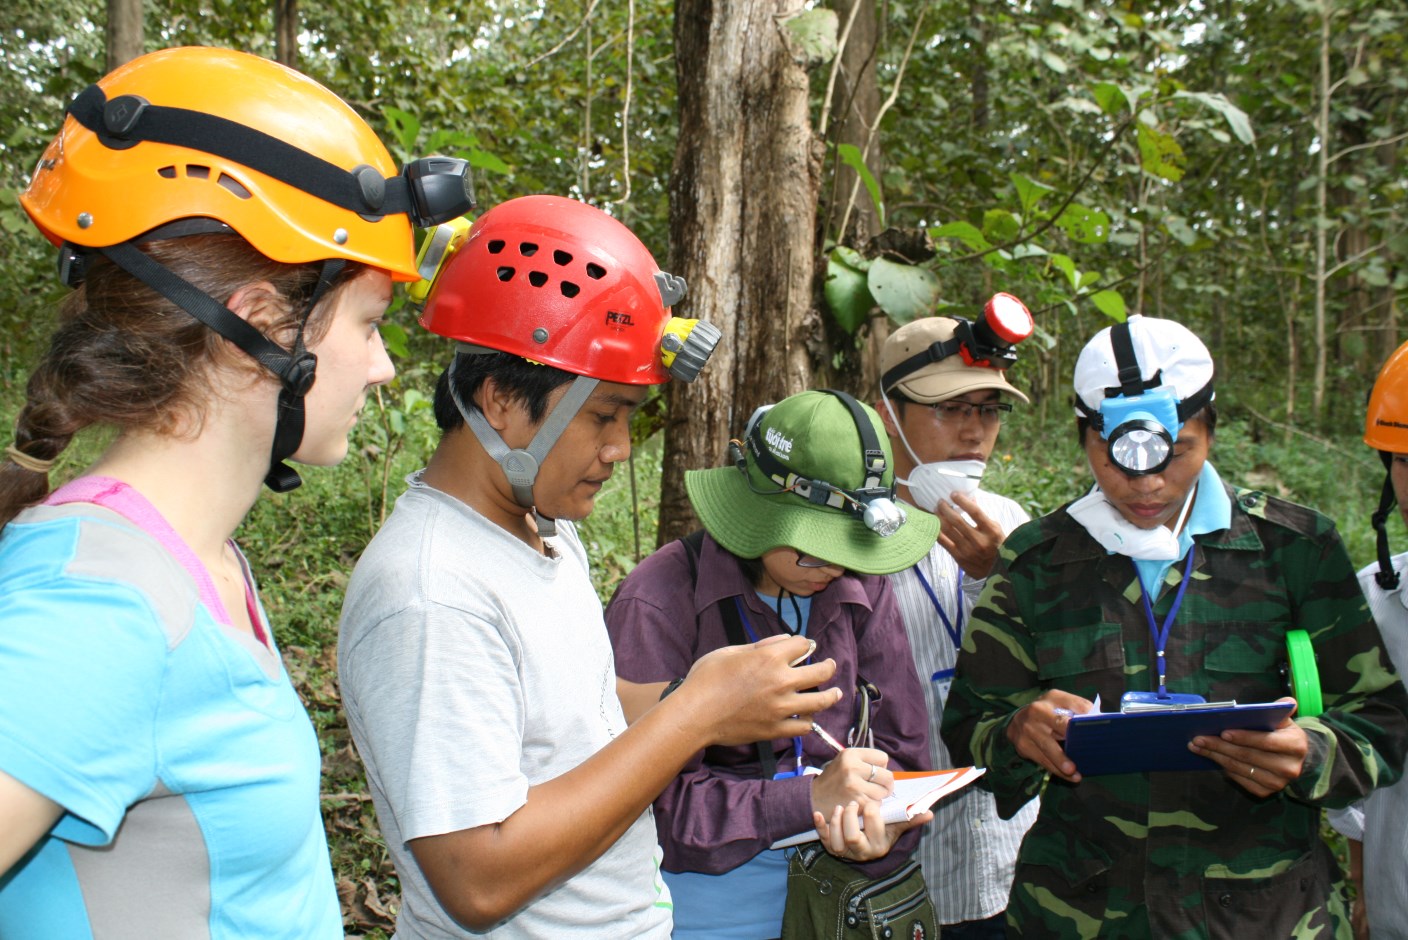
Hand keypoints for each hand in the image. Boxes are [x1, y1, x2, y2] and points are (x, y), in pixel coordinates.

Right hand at [675, 634, 840, 746]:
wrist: (695, 715)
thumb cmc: (706, 679)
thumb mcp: (730, 651)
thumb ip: (761, 645)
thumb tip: (784, 640)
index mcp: (770, 658)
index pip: (803, 645)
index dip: (804, 644)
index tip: (803, 647)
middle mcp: (782, 681)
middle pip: (821, 672)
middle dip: (828, 666)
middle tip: (830, 666)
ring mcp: (782, 708)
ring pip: (820, 701)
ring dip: (830, 695)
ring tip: (835, 693)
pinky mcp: (776, 729)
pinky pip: (804, 726)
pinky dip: (808, 721)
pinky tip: (809, 716)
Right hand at [811, 747, 892, 816]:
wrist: (814, 798)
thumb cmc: (833, 780)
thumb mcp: (844, 761)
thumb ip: (864, 761)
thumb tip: (886, 768)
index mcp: (851, 754)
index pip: (883, 758)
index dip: (881, 767)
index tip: (872, 773)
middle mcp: (852, 767)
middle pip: (887, 776)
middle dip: (885, 784)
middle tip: (876, 788)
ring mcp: (854, 786)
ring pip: (883, 792)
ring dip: (878, 797)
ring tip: (865, 795)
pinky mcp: (856, 802)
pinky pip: (876, 805)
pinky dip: (871, 806)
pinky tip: (860, 803)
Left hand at [811, 799, 930, 863]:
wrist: (864, 839)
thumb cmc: (882, 829)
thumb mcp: (896, 826)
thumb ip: (910, 818)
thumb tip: (930, 813)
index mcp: (879, 846)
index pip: (874, 828)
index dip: (871, 812)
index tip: (871, 801)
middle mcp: (862, 852)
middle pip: (852, 837)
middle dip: (851, 818)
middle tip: (853, 803)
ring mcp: (845, 852)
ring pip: (836, 841)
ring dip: (836, 822)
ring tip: (840, 807)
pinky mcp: (831, 847)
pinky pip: (823, 839)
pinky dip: (819, 826)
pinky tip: (818, 813)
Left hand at [935, 492, 1005, 578]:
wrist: (997, 570)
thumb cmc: (996, 545)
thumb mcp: (995, 528)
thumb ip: (982, 515)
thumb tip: (969, 498)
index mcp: (991, 531)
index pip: (975, 512)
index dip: (962, 501)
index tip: (954, 494)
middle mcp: (979, 541)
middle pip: (957, 521)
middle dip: (945, 508)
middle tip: (940, 501)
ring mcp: (968, 550)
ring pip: (948, 530)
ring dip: (939, 518)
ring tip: (936, 510)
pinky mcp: (959, 558)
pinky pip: (944, 542)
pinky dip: (937, 531)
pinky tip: (934, 524)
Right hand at [1005, 690, 1093, 782]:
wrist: (1017, 722)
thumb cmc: (1048, 714)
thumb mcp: (1061, 705)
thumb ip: (1079, 711)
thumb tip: (1099, 721)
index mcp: (1053, 697)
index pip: (1076, 704)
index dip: (1087, 715)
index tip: (1098, 726)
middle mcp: (1038, 710)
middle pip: (1060, 723)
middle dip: (1071, 736)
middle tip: (1083, 746)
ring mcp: (1029, 727)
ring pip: (1048, 746)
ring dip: (1061, 760)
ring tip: (1073, 772)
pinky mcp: (1023, 745)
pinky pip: (1042, 760)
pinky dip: (1056, 770)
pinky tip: (1069, 777)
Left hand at [1188, 696, 1305, 796]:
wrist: (1294, 760)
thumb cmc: (1283, 734)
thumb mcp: (1284, 721)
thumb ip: (1279, 711)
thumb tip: (1286, 701)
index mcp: (1295, 746)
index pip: (1265, 742)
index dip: (1244, 737)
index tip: (1222, 732)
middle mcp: (1288, 768)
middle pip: (1247, 756)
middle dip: (1220, 746)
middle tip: (1198, 738)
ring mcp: (1277, 783)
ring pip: (1240, 768)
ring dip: (1215, 756)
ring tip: (1197, 746)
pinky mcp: (1266, 792)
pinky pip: (1239, 779)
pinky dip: (1223, 767)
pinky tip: (1211, 757)